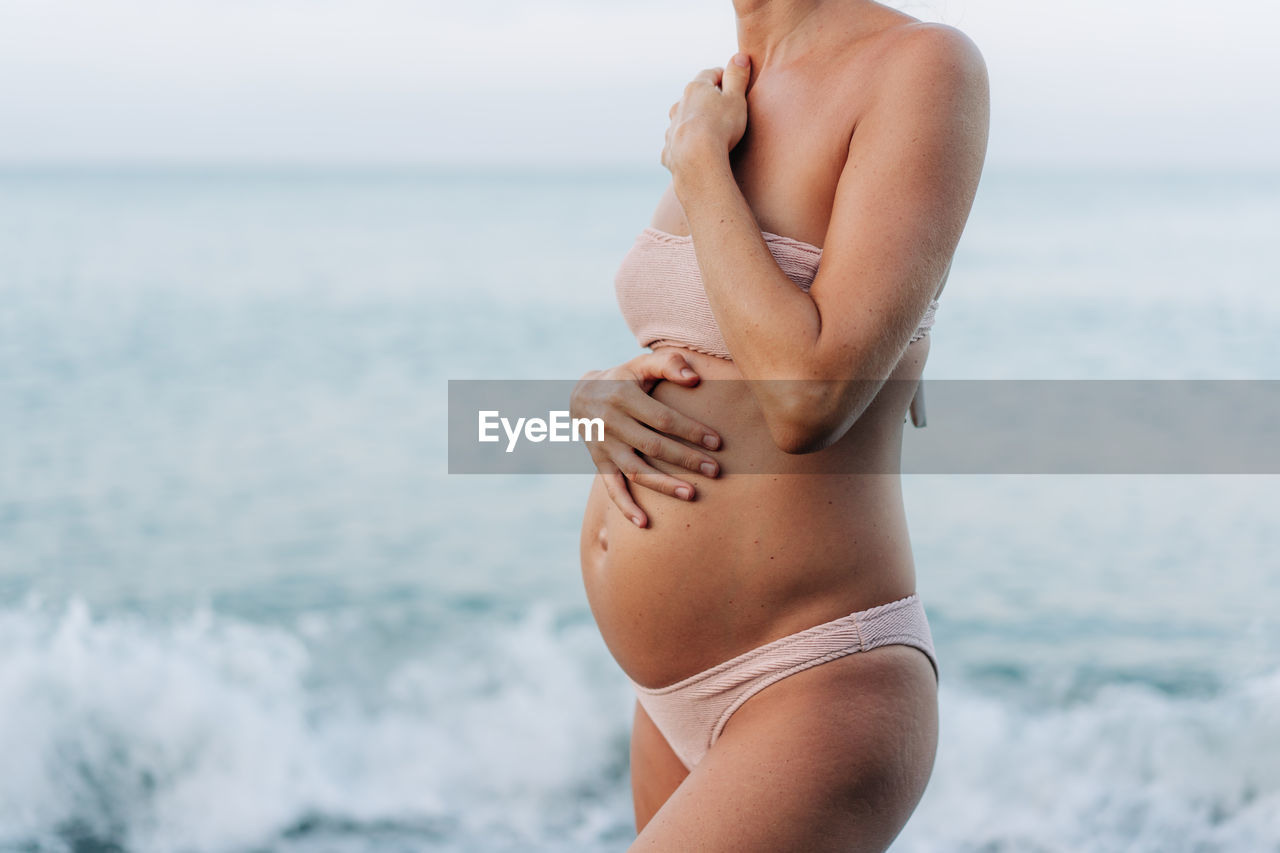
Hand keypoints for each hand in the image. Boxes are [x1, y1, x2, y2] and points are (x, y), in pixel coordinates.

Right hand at [570, 350, 722, 527]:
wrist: (580, 395)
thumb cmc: (624, 378)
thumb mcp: (641, 364)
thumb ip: (669, 364)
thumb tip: (695, 379)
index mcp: (623, 397)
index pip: (662, 418)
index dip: (690, 430)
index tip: (717, 442)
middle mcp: (610, 423)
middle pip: (653, 446)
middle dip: (686, 459)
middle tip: (715, 470)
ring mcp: (603, 446)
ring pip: (635, 470)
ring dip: (663, 485)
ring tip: (691, 495)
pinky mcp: (598, 463)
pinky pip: (611, 488)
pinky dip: (625, 507)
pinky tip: (644, 524)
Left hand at [661, 53, 751, 178]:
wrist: (696, 160)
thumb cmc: (721, 127)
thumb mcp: (736, 99)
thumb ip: (737, 77)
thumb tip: (740, 56)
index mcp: (696, 89)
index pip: (711, 74)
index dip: (724, 76)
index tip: (734, 82)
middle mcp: (679, 105)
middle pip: (694, 97)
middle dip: (707, 100)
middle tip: (723, 108)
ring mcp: (671, 128)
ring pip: (683, 120)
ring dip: (694, 122)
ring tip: (708, 133)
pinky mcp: (668, 150)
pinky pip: (677, 144)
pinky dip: (685, 145)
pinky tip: (694, 153)